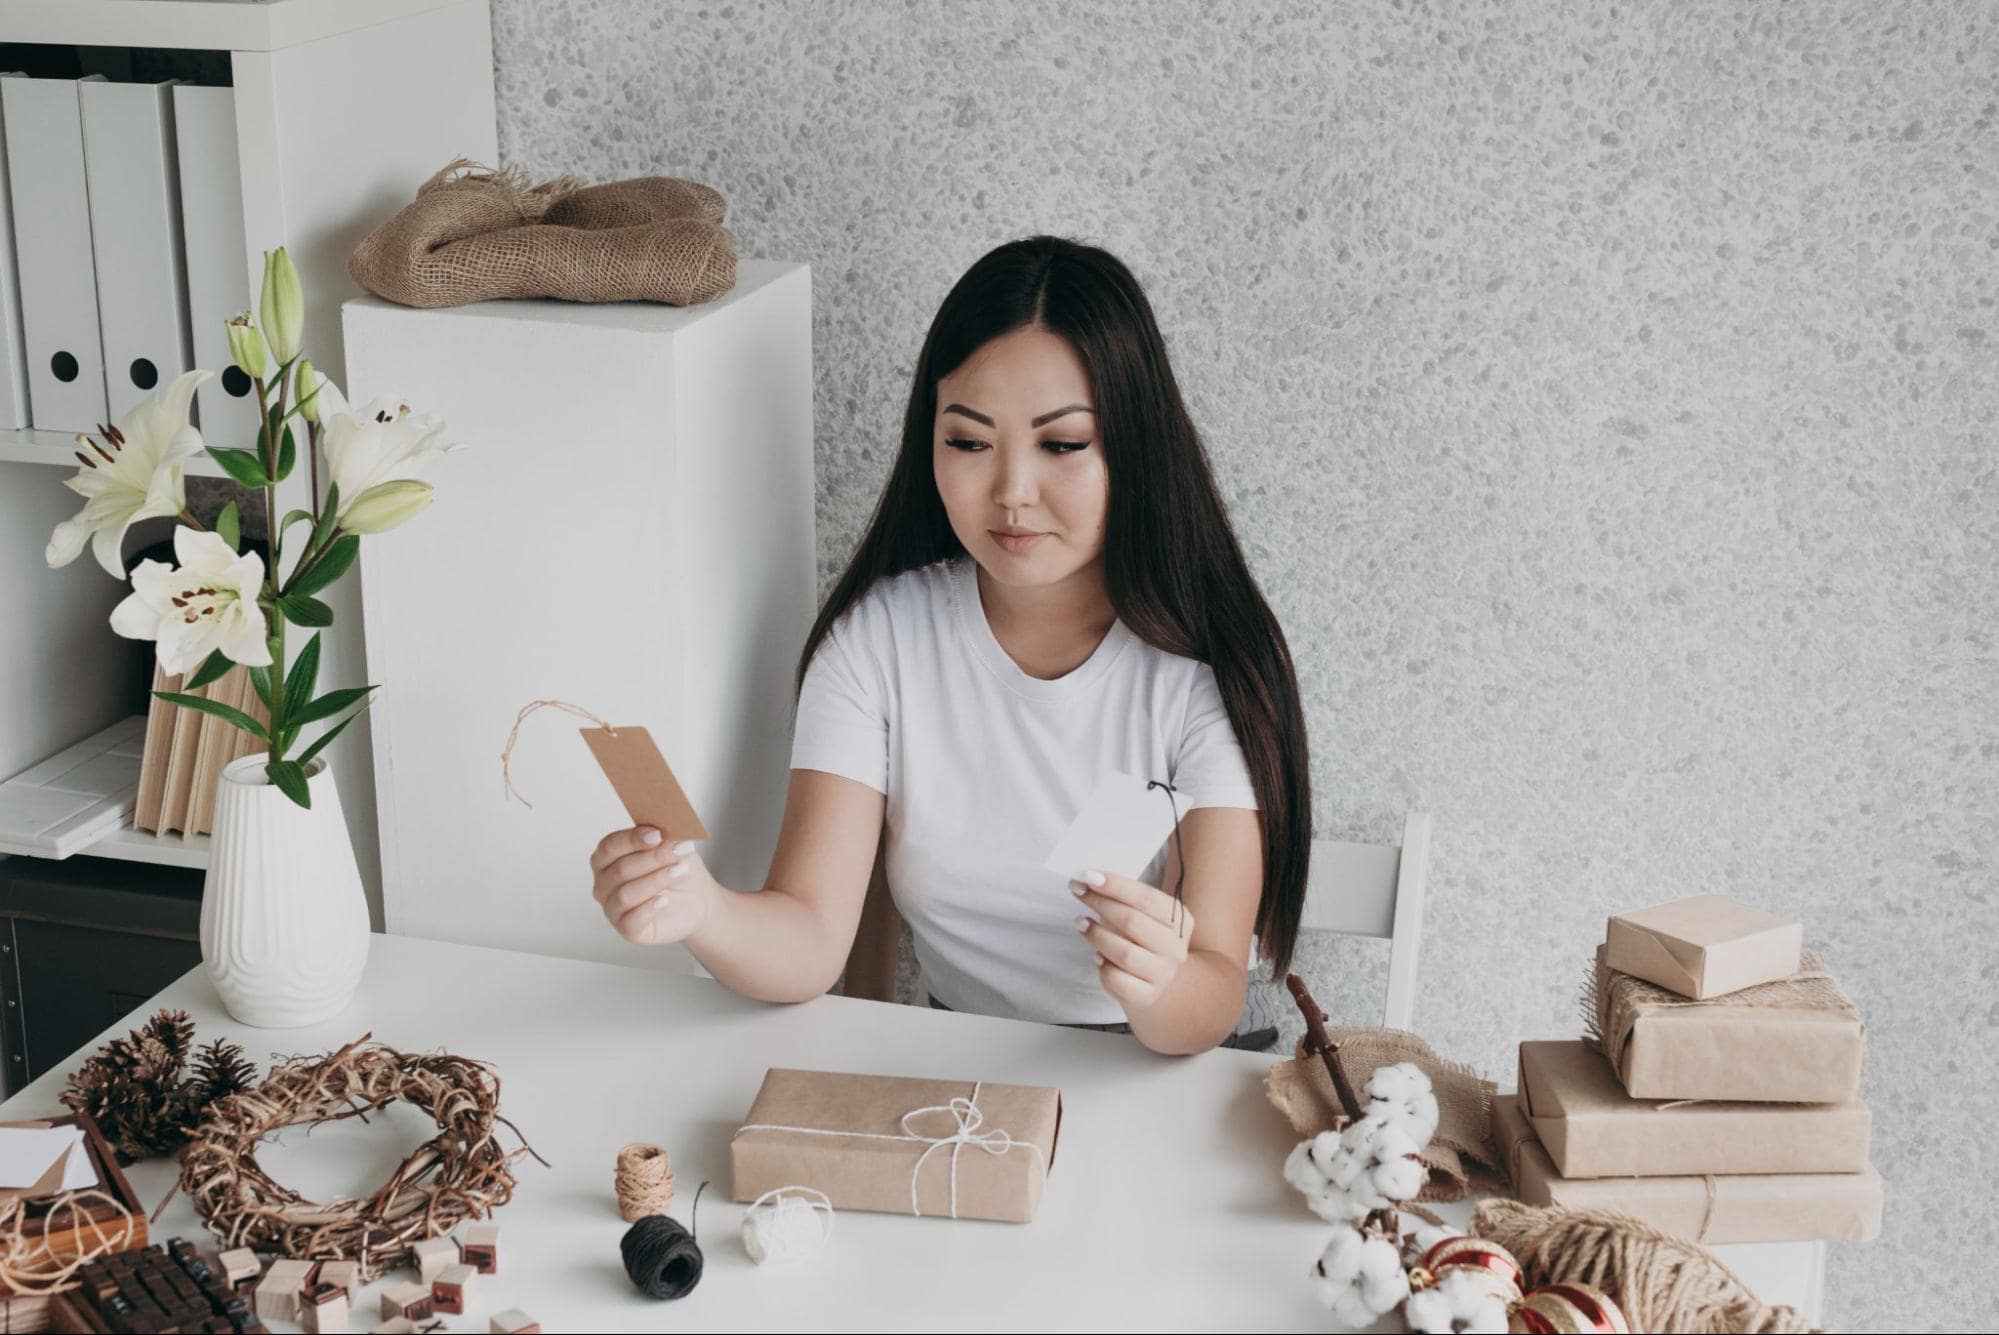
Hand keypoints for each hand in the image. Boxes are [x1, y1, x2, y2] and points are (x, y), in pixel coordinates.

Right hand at [590, 826, 718, 945]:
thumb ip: (665, 836)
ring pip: (626, 894)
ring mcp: (612, 907)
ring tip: (679, 871)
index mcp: (608, 857)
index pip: (610, 846)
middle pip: (621, 869)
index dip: (632, 839)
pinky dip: (649, 908)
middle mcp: (604, 883)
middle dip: (652, 859)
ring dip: (656, 880)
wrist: (696, 899)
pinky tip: (665, 900)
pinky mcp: (626, 929)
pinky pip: (631, 920)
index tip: (657, 834)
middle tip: (677, 851)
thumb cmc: (678, 869)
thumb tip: (664, 827)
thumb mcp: (675, 847)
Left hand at [1071, 869, 1194, 1012]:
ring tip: (1080, 922)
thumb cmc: (1142, 938)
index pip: (1147, 898)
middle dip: (1100, 903)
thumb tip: (1089, 880)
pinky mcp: (1146, 995)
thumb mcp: (1141, 914)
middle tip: (1077, 891)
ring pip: (1124, 953)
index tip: (1088, 876)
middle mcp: (1175, 948)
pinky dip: (1102, 967)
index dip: (1116, 886)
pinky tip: (1097, 957)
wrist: (1155, 978)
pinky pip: (1117, 979)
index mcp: (1180, 920)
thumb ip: (1123, 898)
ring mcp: (1162, 973)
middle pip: (1133, 922)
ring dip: (1097, 935)